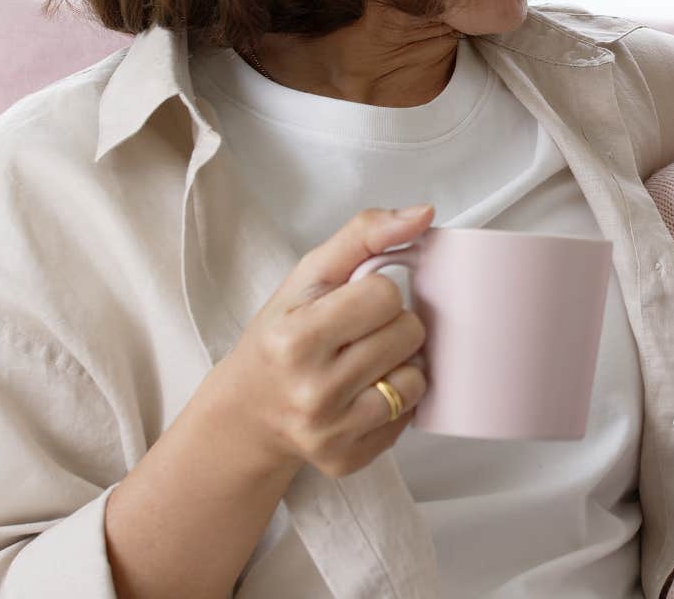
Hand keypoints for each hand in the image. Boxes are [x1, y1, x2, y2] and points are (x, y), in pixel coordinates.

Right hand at [208, 205, 433, 477]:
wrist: (247, 412)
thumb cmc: (281, 335)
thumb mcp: (309, 276)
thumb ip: (364, 234)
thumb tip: (426, 213)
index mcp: (295, 339)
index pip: (385, 295)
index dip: (378, 293)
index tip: (353, 304)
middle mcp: (312, 392)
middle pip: (408, 334)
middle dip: (393, 325)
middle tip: (360, 334)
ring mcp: (331, 432)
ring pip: (415, 378)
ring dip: (400, 364)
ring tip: (365, 364)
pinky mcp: (348, 460)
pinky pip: (409, 418)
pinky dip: (396, 401)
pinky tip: (364, 394)